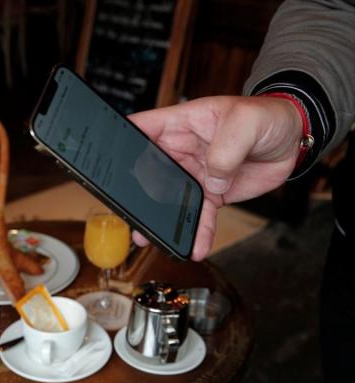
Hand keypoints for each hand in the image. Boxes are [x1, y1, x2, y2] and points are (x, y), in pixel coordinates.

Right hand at [128, 96, 302, 260]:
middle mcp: (181, 149)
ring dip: (162, 220)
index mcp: (181, 124)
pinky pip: (199, 215)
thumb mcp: (246, 123)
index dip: (122, 141)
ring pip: (171, 199)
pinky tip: (195, 247)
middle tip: (131, 213)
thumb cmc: (266, 117)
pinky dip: (197, 232)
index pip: (142, 129)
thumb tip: (211, 182)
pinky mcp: (211, 193)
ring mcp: (195, 172)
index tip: (107, 160)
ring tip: (153, 239)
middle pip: (149, 170)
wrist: (292, 140)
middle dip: (138, 192)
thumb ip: (226, 149)